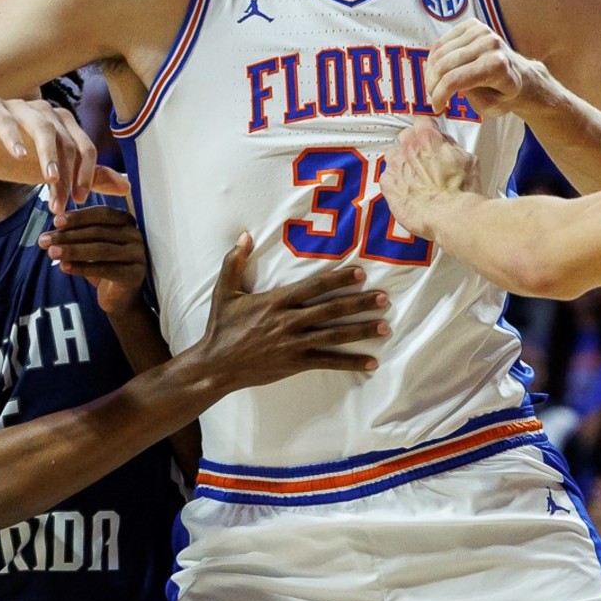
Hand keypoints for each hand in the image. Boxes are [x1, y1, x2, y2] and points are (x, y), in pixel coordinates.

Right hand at [0, 97, 128, 213]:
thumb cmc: (7, 157)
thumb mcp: (49, 173)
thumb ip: (87, 178)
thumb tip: (127, 187)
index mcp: (62, 125)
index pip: (84, 148)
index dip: (87, 175)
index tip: (79, 202)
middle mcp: (45, 111)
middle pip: (66, 141)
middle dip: (67, 174)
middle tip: (61, 202)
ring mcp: (19, 107)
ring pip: (43, 128)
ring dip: (48, 156)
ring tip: (49, 179)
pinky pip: (7, 120)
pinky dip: (14, 136)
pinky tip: (18, 155)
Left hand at [40, 206, 147, 317]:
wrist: (120, 298)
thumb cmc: (104, 266)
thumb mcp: (90, 247)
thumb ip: (76, 236)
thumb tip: (50, 234)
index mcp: (126, 222)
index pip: (102, 214)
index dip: (78, 217)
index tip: (55, 222)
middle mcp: (135, 235)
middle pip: (98, 232)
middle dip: (68, 235)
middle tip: (44, 241)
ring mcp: (137, 255)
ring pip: (101, 250)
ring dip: (73, 250)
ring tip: (51, 253)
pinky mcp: (134, 274)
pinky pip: (105, 269)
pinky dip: (83, 268)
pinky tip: (64, 267)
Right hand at [193, 235, 390, 389]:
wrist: (215, 365)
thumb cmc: (220, 327)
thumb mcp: (223, 291)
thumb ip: (234, 261)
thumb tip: (244, 235)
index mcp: (274, 301)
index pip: (313, 287)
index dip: (338, 279)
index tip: (360, 273)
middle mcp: (288, 322)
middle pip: (330, 310)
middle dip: (359, 303)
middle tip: (384, 298)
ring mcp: (293, 344)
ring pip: (334, 336)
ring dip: (361, 331)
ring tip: (385, 326)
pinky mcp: (295, 364)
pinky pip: (327, 363)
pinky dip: (350, 363)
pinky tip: (371, 362)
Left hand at [379, 119, 476, 238]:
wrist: (452, 216)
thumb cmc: (462, 191)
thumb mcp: (468, 159)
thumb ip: (452, 146)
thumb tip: (446, 144)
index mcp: (428, 138)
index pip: (422, 121)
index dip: (427, 129)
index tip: (430, 134)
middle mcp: (408, 149)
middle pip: (405, 137)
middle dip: (413, 144)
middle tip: (425, 158)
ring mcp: (396, 167)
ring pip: (393, 156)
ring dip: (402, 162)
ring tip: (415, 176)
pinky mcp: (388, 187)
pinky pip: (387, 178)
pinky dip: (395, 182)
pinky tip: (407, 191)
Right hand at [424, 18, 549, 120]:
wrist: (519, 74)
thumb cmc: (504, 94)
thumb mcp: (489, 107)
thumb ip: (467, 95)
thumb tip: (443, 84)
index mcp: (497, 65)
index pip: (454, 80)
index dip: (439, 95)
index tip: (437, 108)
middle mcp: (490, 43)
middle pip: (444, 65)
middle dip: (432, 85)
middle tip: (433, 98)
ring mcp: (481, 31)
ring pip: (439, 53)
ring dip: (431, 73)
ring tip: (435, 86)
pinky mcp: (472, 24)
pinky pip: (442, 42)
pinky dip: (435, 58)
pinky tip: (439, 71)